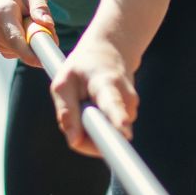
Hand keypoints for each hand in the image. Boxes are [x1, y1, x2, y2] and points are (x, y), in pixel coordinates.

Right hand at [0, 0, 55, 66]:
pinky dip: (26, 46)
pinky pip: (20, 54)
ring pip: (22, 53)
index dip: (29, 54)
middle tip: (45, 28)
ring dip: (32, 43)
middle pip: (21, 50)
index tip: (42, 61)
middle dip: (37, 45)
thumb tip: (48, 24)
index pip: (15, 39)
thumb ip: (40, 6)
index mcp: (2, 14)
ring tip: (28, 23)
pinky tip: (22, 31)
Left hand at [49, 36, 138, 156]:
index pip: (114, 104)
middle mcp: (126, 99)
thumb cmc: (81, 69)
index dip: (118, 119)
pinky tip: (95, 108)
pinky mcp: (130, 119)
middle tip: (78, 117)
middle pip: (111, 133)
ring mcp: (131, 110)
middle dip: (91, 140)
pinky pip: (106, 136)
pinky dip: (95, 128)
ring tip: (86, 104)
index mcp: (107, 84)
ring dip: (89, 130)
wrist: (110, 52)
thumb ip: (66, 111)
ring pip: (104, 138)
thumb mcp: (64, 82)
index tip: (124, 131)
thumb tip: (74, 142)